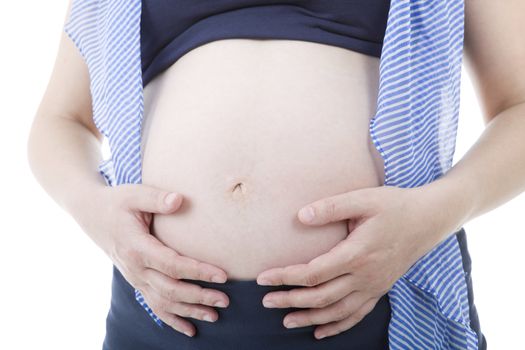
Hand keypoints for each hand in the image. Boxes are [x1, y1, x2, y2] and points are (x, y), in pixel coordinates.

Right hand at [73, 184, 229, 336]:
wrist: (92, 214)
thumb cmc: (117, 202)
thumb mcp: (134, 194)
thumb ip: (157, 198)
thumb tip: (179, 200)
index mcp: (137, 247)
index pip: (172, 264)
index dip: (197, 271)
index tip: (221, 275)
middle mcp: (135, 269)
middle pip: (171, 289)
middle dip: (199, 296)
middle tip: (225, 299)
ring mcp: (135, 279)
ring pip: (164, 302)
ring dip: (190, 311)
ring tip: (215, 315)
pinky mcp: (137, 282)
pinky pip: (154, 306)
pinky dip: (172, 320)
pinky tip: (191, 330)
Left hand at [256, 185, 450, 339]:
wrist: (428, 220)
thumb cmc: (394, 206)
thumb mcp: (363, 199)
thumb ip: (330, 208)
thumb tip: (300, 216)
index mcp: (357, 254)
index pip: (312, 273)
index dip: (285, 277)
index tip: (263, 278)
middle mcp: (365, 276)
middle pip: (320, 297)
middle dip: (290, 301)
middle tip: (266, 302)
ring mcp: (374, 286)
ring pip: (337, 312)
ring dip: (309, 319)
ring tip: (286, 321)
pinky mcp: (380, 290)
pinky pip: (357, 315)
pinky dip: (337, 326)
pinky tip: (320, 331)